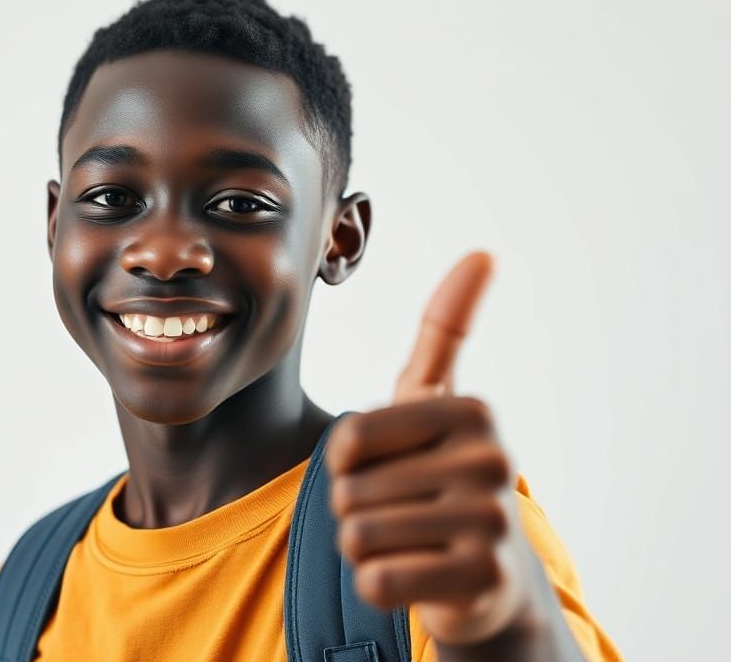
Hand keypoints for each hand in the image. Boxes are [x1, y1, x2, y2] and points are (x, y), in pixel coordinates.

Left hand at [325, 251, 534, 645]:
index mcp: (472, 411)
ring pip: (356, 535)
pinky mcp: (483, 584)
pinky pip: (375, 580)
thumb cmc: (443, 473)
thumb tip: (482, 253)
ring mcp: (492, 525)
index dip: (345, 461)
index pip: (348, 438)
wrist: (487, 576)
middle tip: (402, 513)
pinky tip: (416, 577)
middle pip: (348, 490)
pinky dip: (378, 584)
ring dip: (365, 546)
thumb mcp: (438, 400)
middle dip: (356, 508)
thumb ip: (448, 328)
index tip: (387, 466)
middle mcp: (492, 462)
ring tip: (409, 542)